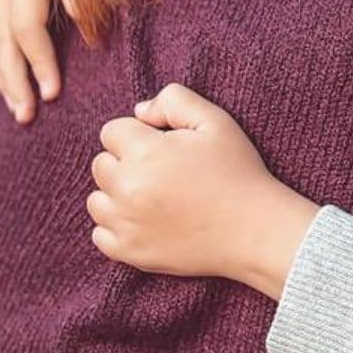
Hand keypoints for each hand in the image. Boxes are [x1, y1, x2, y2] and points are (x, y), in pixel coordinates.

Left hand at [87, 85, 319, 298]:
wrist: (255, 230)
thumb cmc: (238, 172)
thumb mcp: (215, 121)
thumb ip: (173, 100)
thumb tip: (139, 112)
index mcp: (145, 154)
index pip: (112, 132)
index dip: (140, 134)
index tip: (167, 147)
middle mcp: (128, 190)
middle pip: (101, 164)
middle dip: (126, 162)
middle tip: (165, 172)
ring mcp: (126, 224)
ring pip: (97, 199)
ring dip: (118, 194)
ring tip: (155, 196)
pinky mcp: (130, 252)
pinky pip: (100, 234)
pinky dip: (117, 226)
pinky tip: (146, 220)